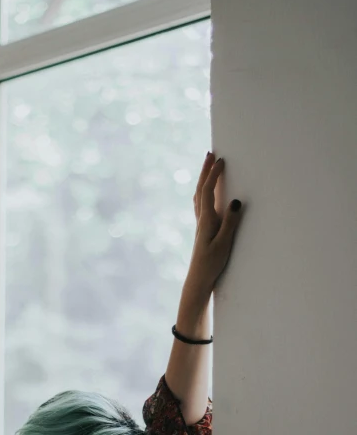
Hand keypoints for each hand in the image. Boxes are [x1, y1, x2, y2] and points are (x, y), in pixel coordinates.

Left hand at [187, 152, 243, 295]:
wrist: (198, 279)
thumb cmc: (211, 264)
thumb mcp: (223, 244)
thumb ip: (230, 223)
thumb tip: (235, 201)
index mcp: (206, 220)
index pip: (208, 191)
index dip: (213, 174)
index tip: (220, 160)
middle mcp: (201, 219)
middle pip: (200, 189)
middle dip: (205, 171)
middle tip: (210, 154)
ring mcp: (200, 225)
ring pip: (199, 196)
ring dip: (203, 180)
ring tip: (207, 168)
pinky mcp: (202, 230)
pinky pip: (201, 205)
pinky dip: (203, 192)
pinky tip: (205, 194)